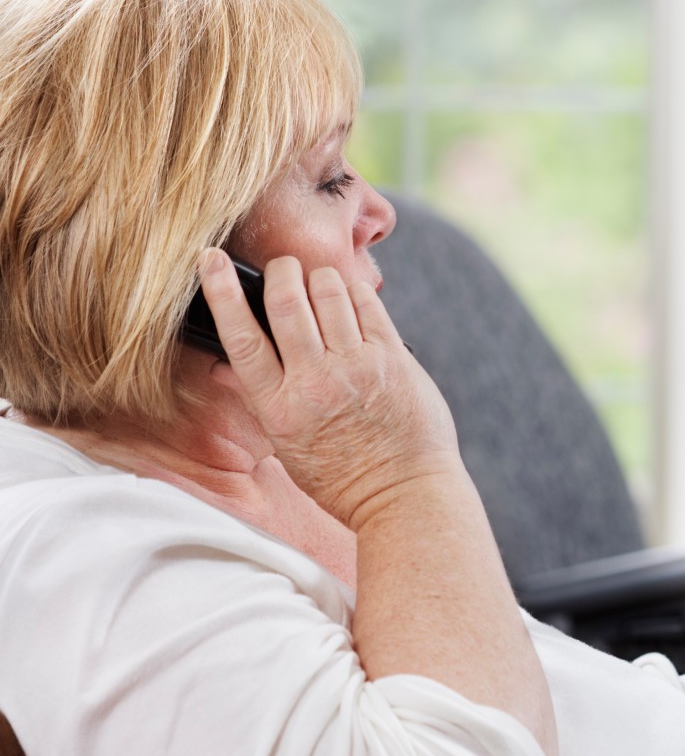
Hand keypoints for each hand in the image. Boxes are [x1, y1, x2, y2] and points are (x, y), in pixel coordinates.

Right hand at [196, 249, 461, 529]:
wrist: (403, 495)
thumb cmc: (342, 475)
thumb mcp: (285, 445)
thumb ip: (255, 400)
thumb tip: (221, 367)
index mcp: (278, 407)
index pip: (240, 337)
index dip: (221, 292)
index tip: (209, 260)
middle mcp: (314, 383)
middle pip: (285, 302)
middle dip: (280, 272)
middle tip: (281, 268)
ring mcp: (356, 368)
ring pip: (328, 293)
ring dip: (319, 278)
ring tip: (319, 285)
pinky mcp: (393, 359)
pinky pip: (368, 304)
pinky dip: (354, 291)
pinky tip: (350, 299)